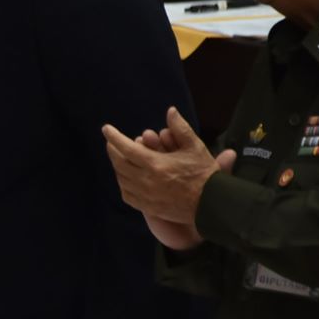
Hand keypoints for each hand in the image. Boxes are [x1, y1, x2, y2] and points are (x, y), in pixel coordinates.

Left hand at [102, 108, 230, 248]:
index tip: (106, 129)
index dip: (114, 137)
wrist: (212, 204)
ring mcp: (145, 196)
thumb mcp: (195, 147)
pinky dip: (123, 183)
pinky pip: (127, 195)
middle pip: (119, 163)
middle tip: (111, 142)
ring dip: (117, 166)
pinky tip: (126, 178)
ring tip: (118, 158)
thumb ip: (180, 128)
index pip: (126, 148)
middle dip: (112, 150)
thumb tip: (170, 111)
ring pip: (121, 179)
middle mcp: (146, 181)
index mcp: (155, 164)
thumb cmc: (204, 174)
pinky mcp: (148, 208)